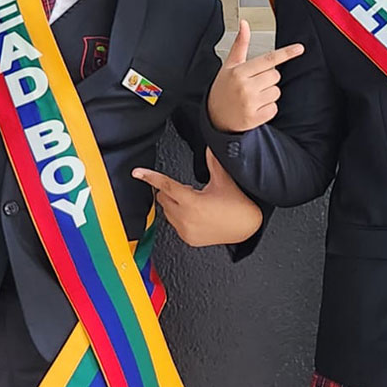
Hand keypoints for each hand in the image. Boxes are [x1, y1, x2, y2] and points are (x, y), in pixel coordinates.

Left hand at [132, 149, 262, 247]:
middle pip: (164, 198)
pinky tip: (195, 214)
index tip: (138, 173)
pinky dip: (180, 217)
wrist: (248, 228)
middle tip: (190, 190)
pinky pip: (174, 224)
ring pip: (167, 212)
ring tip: (195, 203)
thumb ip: (212, 162)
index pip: (165, 185)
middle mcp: (186, 218)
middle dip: (171, 191)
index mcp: (192, 202)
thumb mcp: (224, 181)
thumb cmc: (239, 207)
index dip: (150, 177)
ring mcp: (186, 230)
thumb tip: (208, 147)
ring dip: (175, 204)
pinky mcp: (189, 239)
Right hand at [207, 19, 303, 132]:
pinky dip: (268, 108)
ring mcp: (250, 104)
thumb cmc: (223, 89)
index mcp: (239, 72)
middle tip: (254, 83)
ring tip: (253, 96)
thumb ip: (240, 44)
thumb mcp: (229, 65)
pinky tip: (255, 108)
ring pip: (276, 92)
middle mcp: (245, 87)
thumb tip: (245, 24)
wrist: (214, 117)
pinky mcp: (255, 118)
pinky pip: (274, 108)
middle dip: (268, 78)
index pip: (268, 59)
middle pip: (275, 75)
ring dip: (269, 94)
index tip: (299, 48)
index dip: (286, 53)